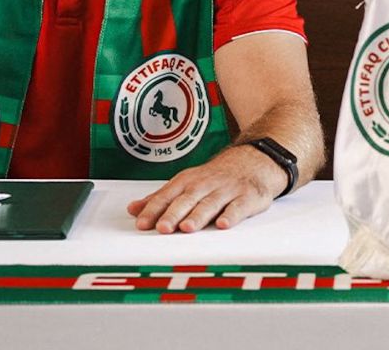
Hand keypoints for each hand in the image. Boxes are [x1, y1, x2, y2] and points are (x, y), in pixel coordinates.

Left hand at [127, 144, 288, 232]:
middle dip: (173, 214)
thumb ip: (161, 198)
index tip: (142, 223)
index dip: (154, 209)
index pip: (167, 196)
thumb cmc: (217, 176)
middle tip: (162, 227)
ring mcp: (227, 191)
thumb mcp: (187, 182)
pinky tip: (224, 224)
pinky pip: (239, 207)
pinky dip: (232, 215)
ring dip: (199, 215)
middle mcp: (206, 185)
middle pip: (187, 200)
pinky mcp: (247, 197)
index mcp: (188, 182)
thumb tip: (133, 209)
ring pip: (210, 204)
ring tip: (187, 227)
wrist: (255, 159)